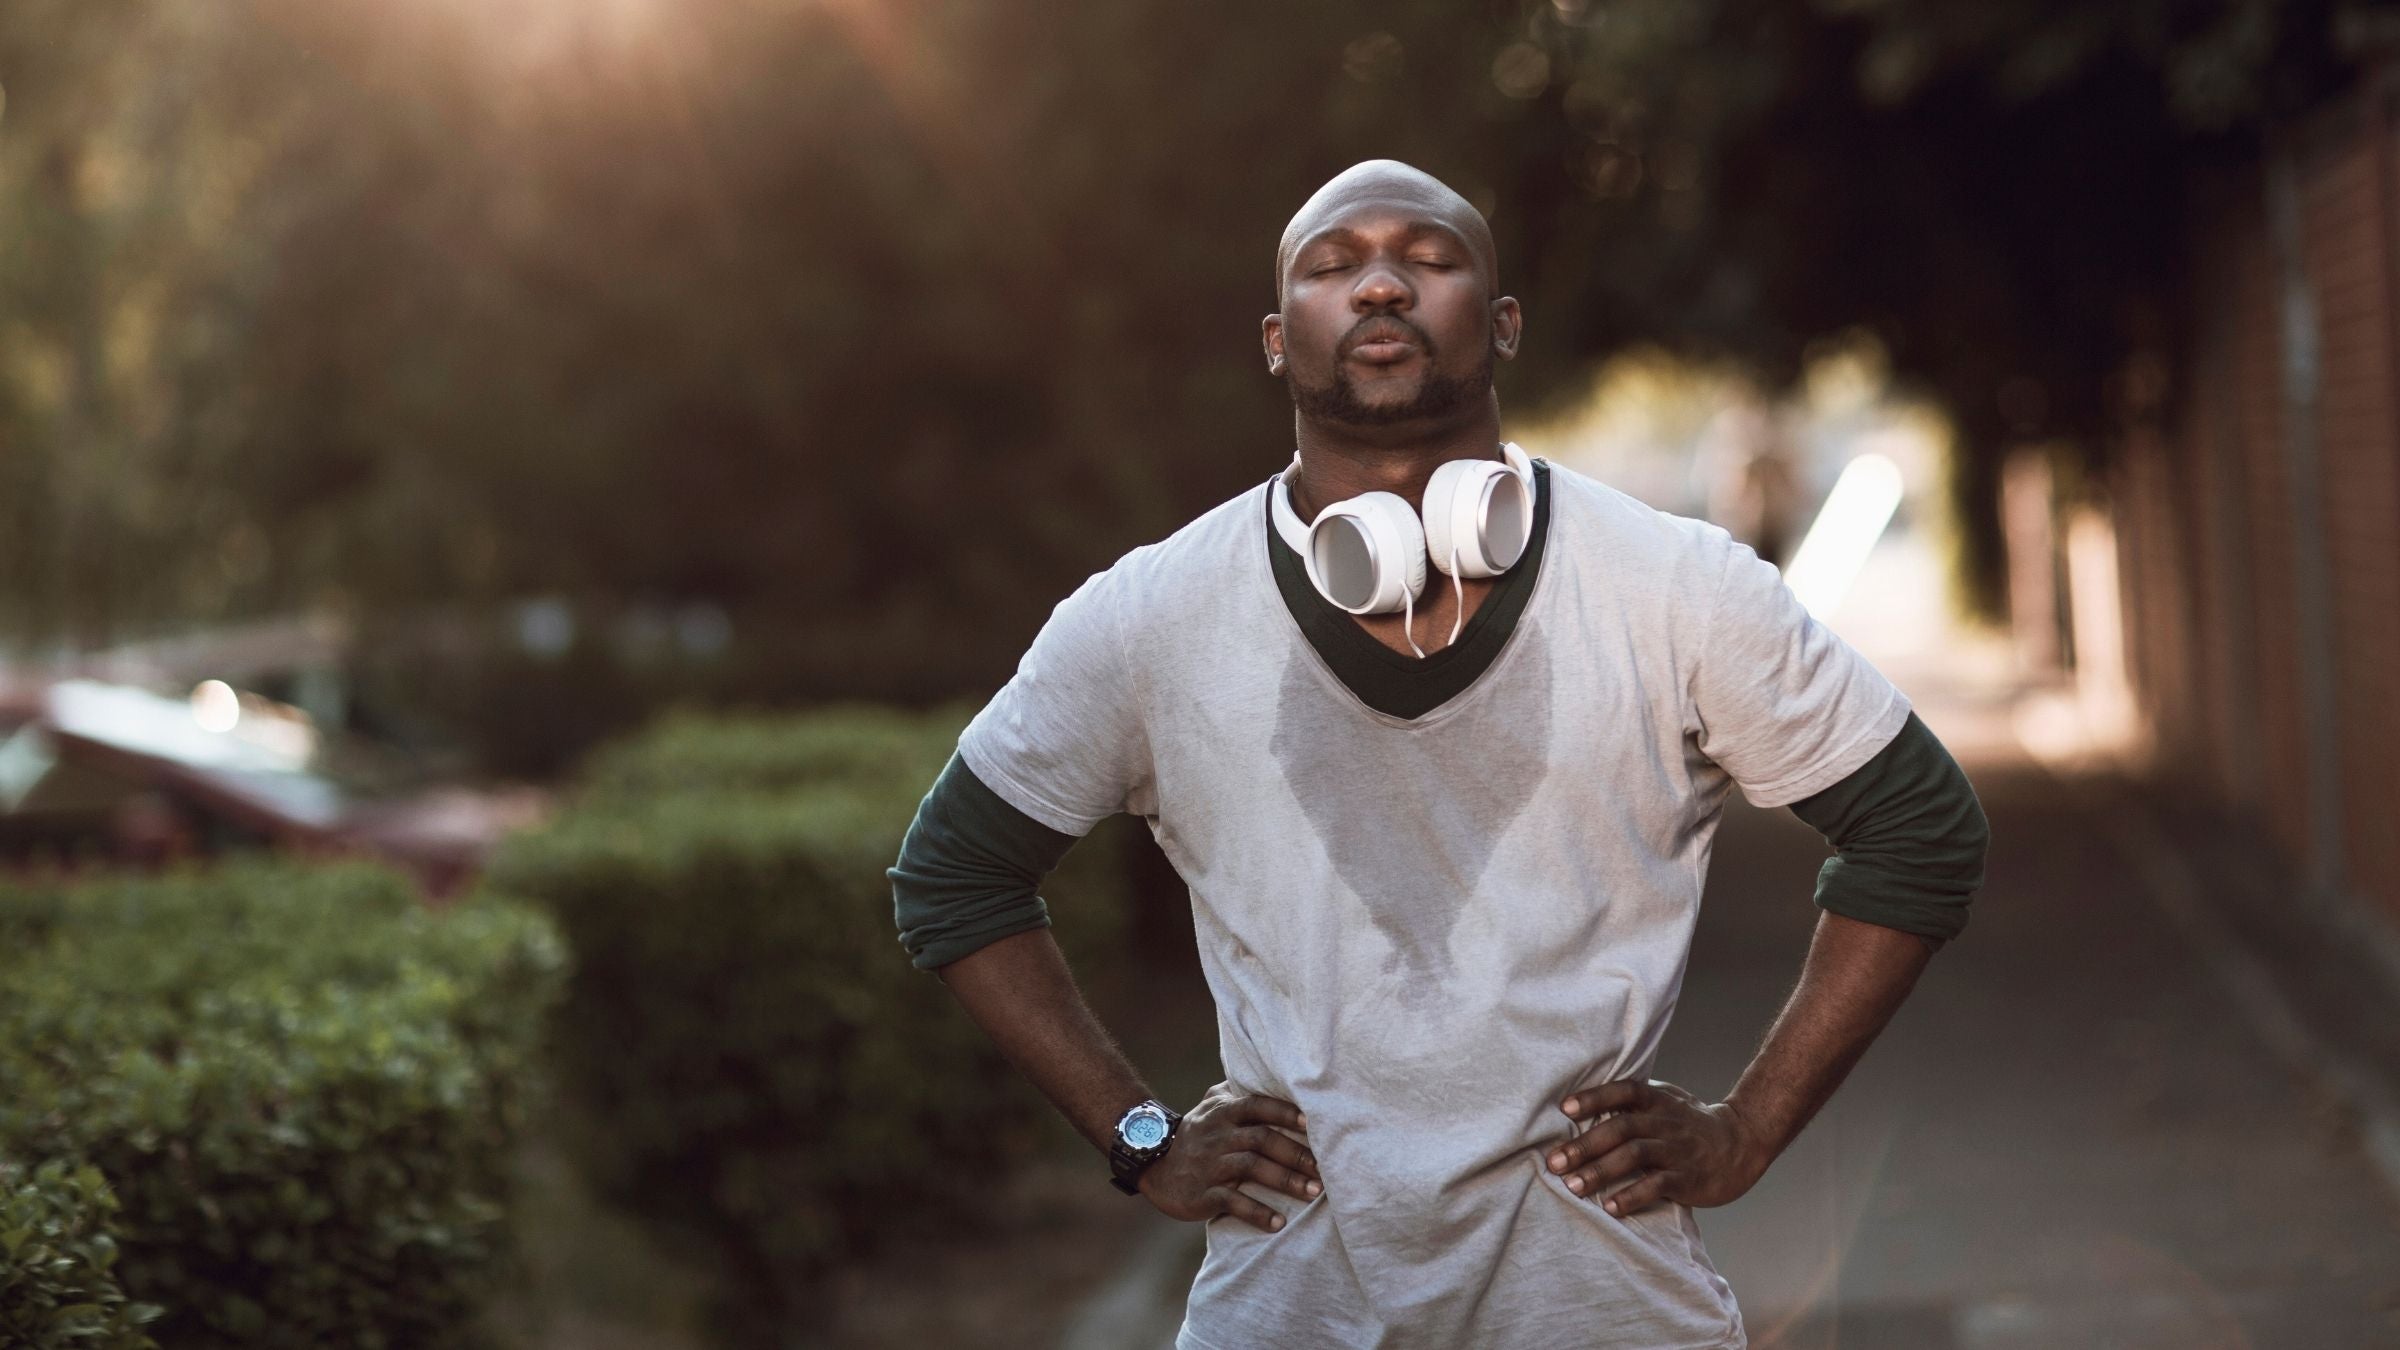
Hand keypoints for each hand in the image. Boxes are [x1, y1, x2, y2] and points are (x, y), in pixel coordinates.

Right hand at [1136, 1083, 1321, 1232]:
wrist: (1154, 1166)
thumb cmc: (1196, 1135)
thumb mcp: (1210, 1107)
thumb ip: (1236, 1092)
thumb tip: (1270, 1073)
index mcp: (1223, 1112)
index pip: (1257, 1105)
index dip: (1284, 1112)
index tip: (1312, 1123)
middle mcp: (1217, 1135)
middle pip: (1261, 1139)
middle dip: (1296, 1153)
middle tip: (1325, 1169)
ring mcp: (1209, 1164)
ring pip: (1251, 1168)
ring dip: (1285, 1180)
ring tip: (1313, 1193)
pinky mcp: (1203, 1193)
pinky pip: (1232, 1202)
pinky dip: (1257, 1212)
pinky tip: (1278, 1223)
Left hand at [1545, 1078, 1772, 1217]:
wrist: (1742, 1142)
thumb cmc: (1690, 1124)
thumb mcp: (1665, 1102)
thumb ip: (1632, 1103)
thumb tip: (1580, 1106)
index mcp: (1657, 1100)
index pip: (1623, 1091)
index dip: (1594, 1097)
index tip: (1564, 1108)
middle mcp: (1665, 1121)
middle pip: (1621, 1128)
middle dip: (1584, 1145)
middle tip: (1554, 1162)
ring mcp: (1677, 1149)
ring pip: (1635, 1155)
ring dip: (1601, 1171)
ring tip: (1573, 1186)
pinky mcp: (1688, 1178)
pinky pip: (1658, 1185)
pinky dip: (1632, 1196)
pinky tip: (1611, 1207)